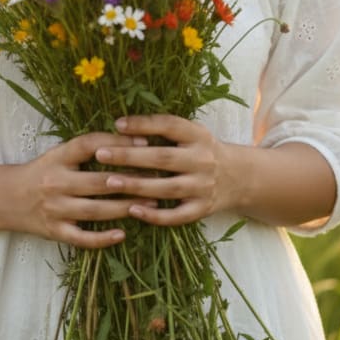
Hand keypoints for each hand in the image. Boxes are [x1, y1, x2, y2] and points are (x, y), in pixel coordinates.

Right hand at [17, 131, 157, 247]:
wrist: (8, 198)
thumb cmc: (44, 171)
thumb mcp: (61, 154)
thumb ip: (88, 148)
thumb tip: (131, 139)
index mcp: (58, 157)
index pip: (89, 145)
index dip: (117, 142)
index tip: (144, 141)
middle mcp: (56, 182)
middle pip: (98, 181)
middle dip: (130, 181)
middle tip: (159, 180)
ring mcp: (55, 209)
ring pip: (95, 210)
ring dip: (124, 208)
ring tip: (151, 205)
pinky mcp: (55, 231)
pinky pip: (81, 238)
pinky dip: (102, 238)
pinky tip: (122, 234)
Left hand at [93, 115, 231, 226]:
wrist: (239, 177)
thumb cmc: (202, 150)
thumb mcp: (191, 133)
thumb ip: (164, 129)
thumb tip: (122, 126)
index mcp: (198, 135)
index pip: (169, 125)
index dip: (143, 124)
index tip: (117, 124)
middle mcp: (202, 159)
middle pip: (163, 157)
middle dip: (130, 156)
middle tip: (100, 154)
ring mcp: (203, 186)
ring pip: (167, 187)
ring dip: (136, 186)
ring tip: (109, 182)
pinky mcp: (202, 209)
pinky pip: (176, 215)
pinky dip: (154, 214)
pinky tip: (132, 210)